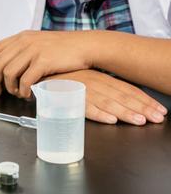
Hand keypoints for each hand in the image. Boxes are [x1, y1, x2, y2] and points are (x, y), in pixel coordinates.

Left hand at [0, 30, 93, 96]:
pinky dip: (23, 90)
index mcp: (21, 37)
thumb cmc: (62, 47)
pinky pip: (26, 80)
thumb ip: (23, 49)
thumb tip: (9, 62)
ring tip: (15, 94)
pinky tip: (26, 95)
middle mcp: (24, 42)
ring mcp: (33, 51)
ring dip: (9, 87)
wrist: (84, 46)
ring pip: (9, 72)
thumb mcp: (38, 42)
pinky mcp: (43, 62)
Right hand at [46, 70, 166, 124]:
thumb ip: (102, 88)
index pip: (126, 88)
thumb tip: (125, 101)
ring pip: (106, 101)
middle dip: (141, 107)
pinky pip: (84, 106)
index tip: (159, 110)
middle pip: (120, 95)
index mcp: (98, 76)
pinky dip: (97, 113)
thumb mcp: (84, 78)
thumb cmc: (60, 78)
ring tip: (139, 120)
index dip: (144, 99)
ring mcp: (79, 88)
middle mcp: (91, 81)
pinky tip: (110, 119)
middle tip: (156, 118)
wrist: (34, 72)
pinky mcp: (65, 97)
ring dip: (124, 111)